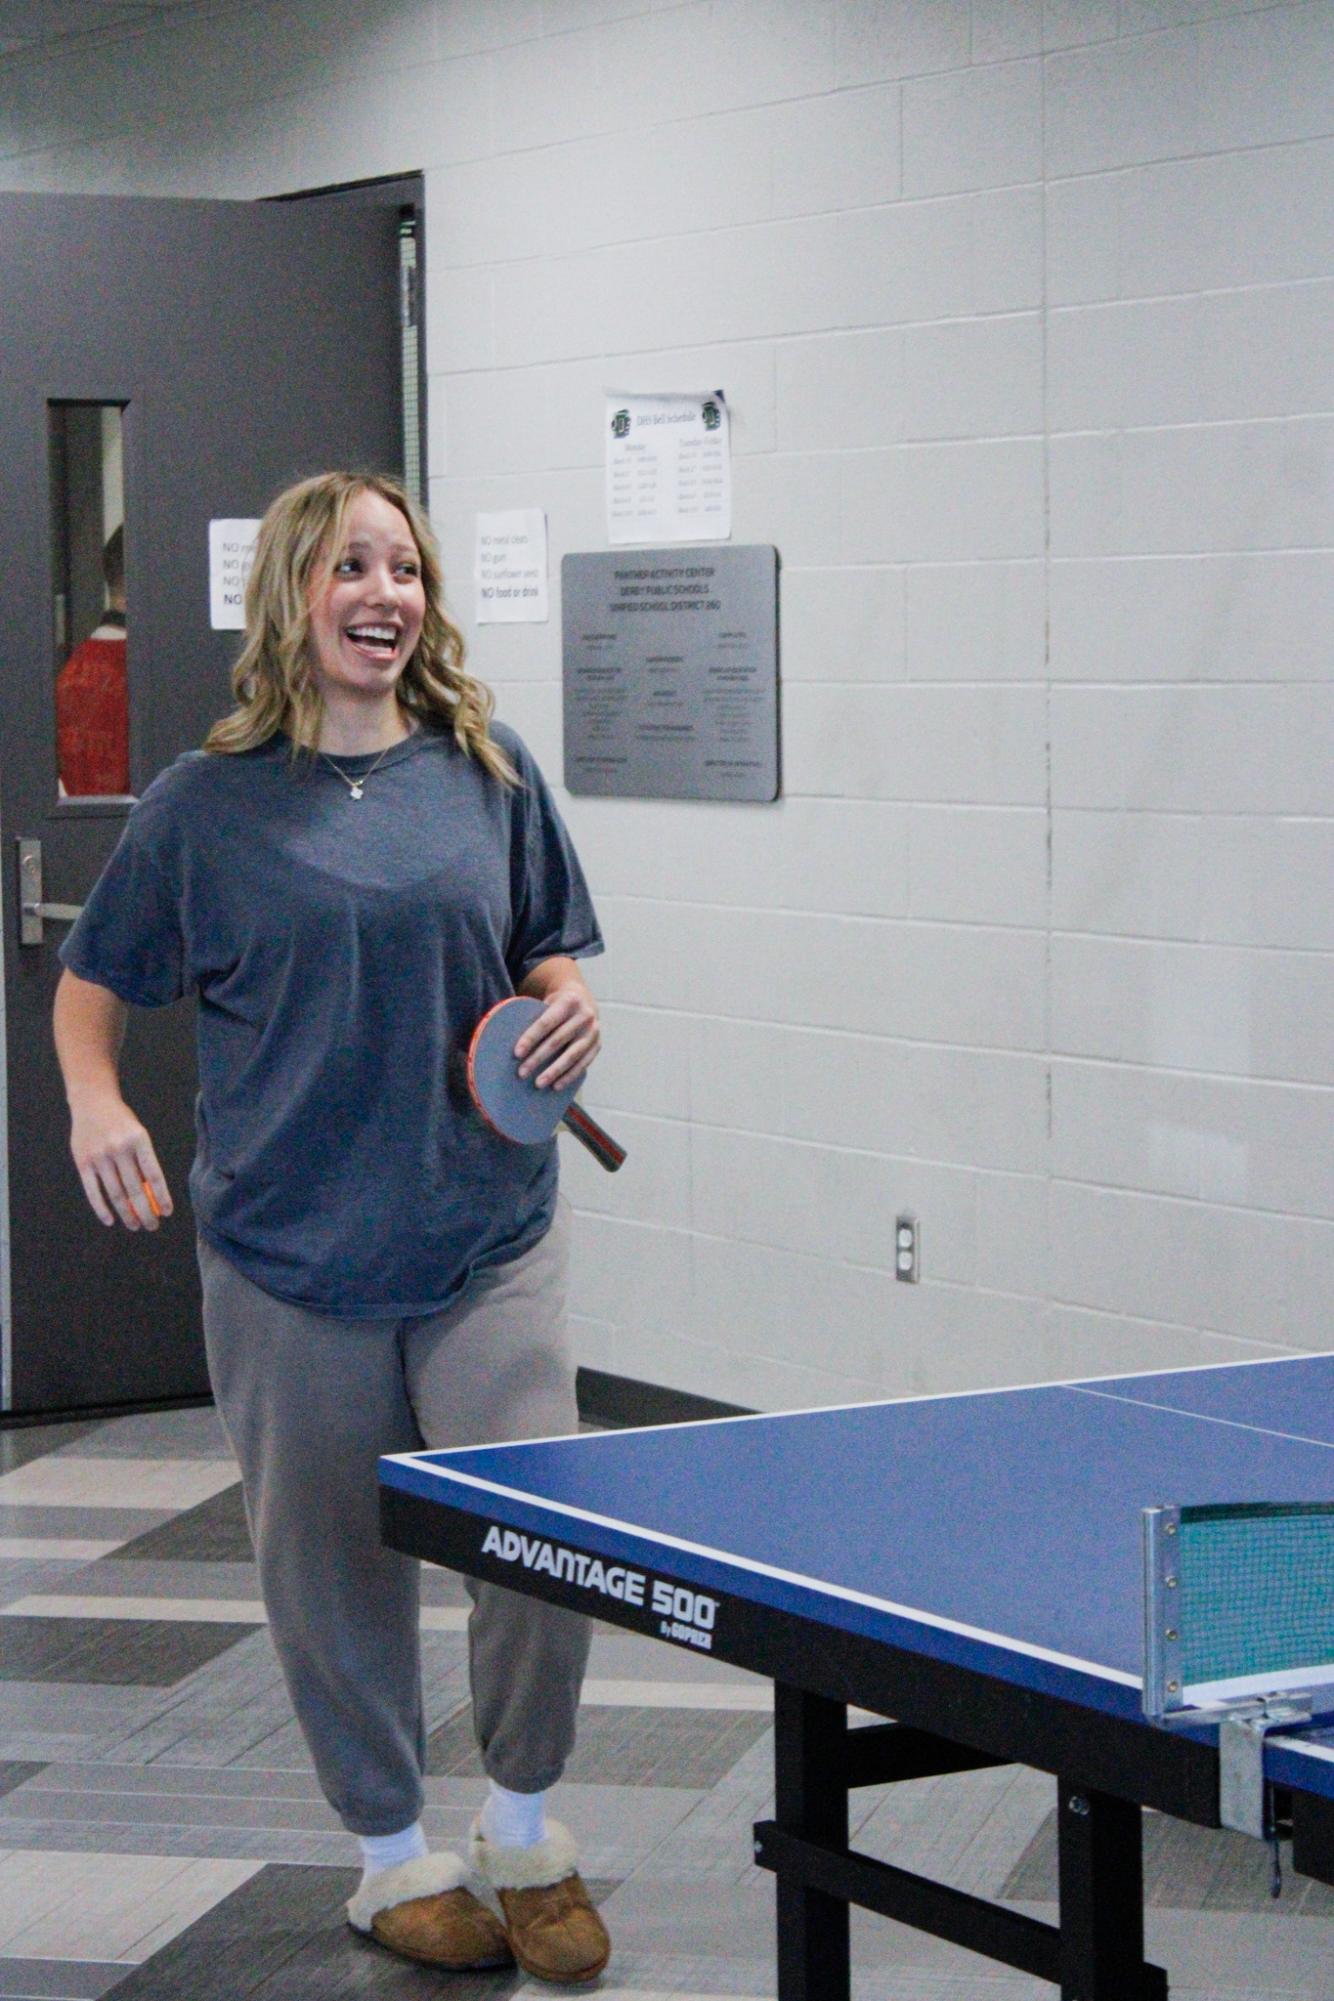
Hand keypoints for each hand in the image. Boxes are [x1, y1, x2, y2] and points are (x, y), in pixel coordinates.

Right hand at [69, 1092, 172, 1230]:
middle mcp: (119, 1148)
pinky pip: (93, 1191)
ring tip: (135, 1225)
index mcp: (139, 1140)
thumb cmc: (121, 1122)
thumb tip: (152, 1196)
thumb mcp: (138, 1134)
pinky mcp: (83, 1162)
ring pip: (115, 1194)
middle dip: (146, 1212)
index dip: (162, 1197)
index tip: (167, 1213)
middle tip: (152, 1226)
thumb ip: (143, 1162)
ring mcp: (99, 1156)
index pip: (154, 1176)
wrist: (92, 1100)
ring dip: (127, 1214)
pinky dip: (101, 1208)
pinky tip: (110, 1220)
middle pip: (134, 1190)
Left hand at [514, 980, 599, 1092]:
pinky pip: (583, 1063)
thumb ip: (534, 1015)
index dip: (531, 1038)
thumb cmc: (556, 1004)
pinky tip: (556, 1086)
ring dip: (554, 1071)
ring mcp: (593, 1031)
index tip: (517, 1053)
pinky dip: (569, 1076)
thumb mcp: (548, 1001)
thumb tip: (506, 1037)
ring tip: (538, 1083)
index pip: (546, 1022)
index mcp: (569, 1001)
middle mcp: (584, 1015)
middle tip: (522, 1073)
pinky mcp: (597, 1045)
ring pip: (572, 1055)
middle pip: (557, 1040)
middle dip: (538, 1058)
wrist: (584, 999)